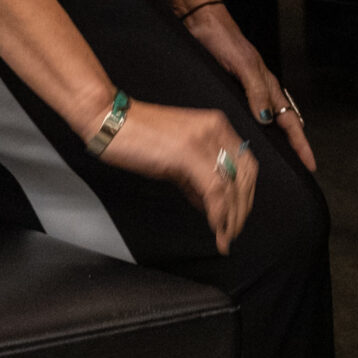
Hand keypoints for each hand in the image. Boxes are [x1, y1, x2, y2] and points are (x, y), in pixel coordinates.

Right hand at [98, 100, 257, 253]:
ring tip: (225, 237)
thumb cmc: (137, 135)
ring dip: (231, 217)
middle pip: (246, 176)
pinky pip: (214, 190)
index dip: (246, 194)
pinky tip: (215, 227)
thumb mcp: (177, 156)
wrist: (110, 120)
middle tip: (233, 232)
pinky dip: (218, 214)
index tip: (239, 215)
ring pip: (232, 186)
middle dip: (242, 209)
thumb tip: (210, 204)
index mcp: (216, 126)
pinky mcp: (188, 153)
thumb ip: (196, 177)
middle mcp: (215, 129)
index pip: (246, 164)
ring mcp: (202, 140)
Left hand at [180, 3, 313, 170]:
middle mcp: (260, 90)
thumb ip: (256, 91)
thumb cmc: (223, 38)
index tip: (309, 163)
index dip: (300, 144)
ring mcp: (246, 91)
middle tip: (298, 166)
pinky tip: (247, 137)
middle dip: (293, 145)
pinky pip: (248, 115)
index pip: (290, 122)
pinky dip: (253, 129)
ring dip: (275, 138)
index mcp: (268, 85)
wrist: (200, 22)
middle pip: (283, 123)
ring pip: (267, 120)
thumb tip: (267, 118)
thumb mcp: (243, 65)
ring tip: (278, 158)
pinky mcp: (230, 90)